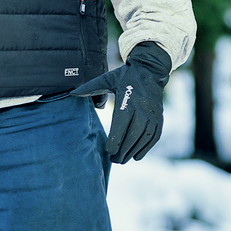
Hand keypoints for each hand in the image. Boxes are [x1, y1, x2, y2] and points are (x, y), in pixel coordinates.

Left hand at [71, 42, 170, 162]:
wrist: (150, 70)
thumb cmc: (124, 76)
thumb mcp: (107, 79)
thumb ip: (90, 87)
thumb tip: (72, 93)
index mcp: (127, 102)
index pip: (121, 127)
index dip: (115, 142)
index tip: (108, 151)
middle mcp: (142, 109)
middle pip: (132, 136)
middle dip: (123, 151)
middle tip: (114, 160)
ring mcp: (152, 114)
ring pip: (143, 139)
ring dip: (133, 152)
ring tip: (123, 160)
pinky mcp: (159, 117)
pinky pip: (154, 137)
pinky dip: (146, 148)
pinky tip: (137, 156)